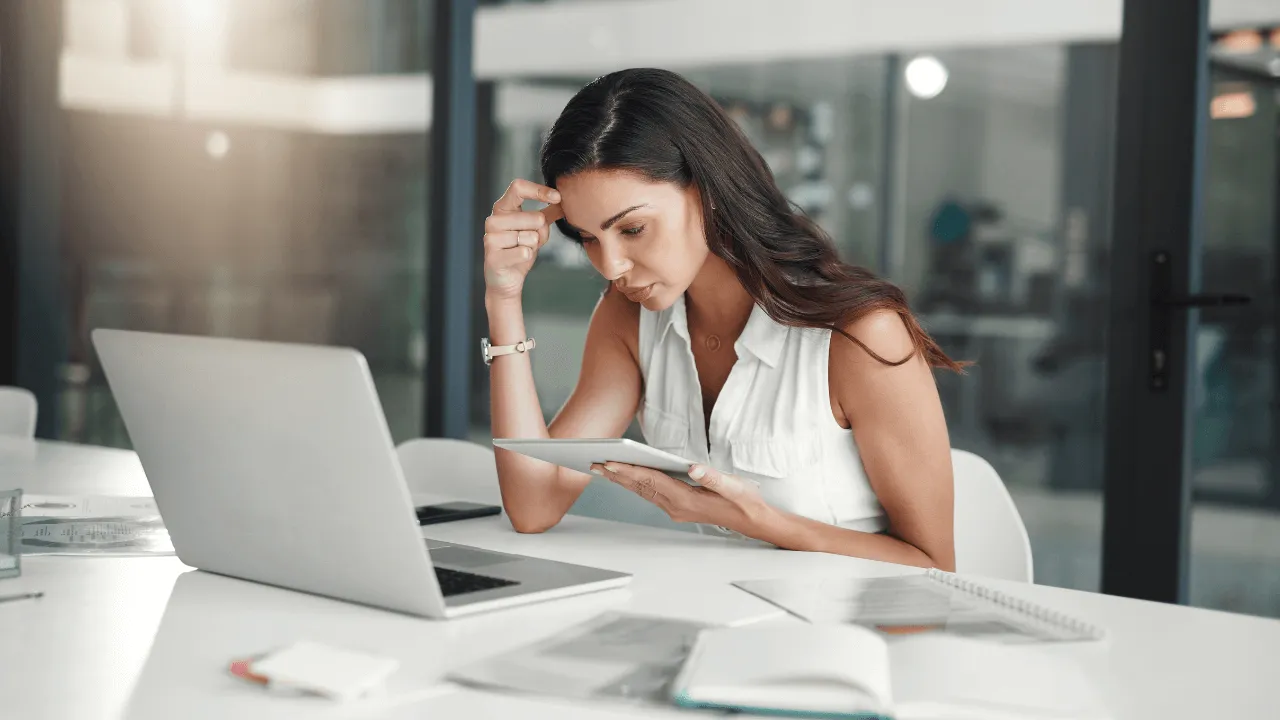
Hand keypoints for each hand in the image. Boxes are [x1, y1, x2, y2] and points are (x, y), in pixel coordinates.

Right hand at [483, 179, 564, 300]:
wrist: (508, 279)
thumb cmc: (520, 250)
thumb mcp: (536, 230)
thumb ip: (547, 214)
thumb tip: (562, 201)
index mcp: (502, 208)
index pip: (518, 187)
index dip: (539, 190)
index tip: (558, 197)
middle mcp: (493, 220)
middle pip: (533, 215)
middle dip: (541, 231)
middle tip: (532, 241)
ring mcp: (490, 238)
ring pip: (530, 236)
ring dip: (533, 246)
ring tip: (522, 250)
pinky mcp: (493, 257)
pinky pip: (524, 251)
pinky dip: (527, 256)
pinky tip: (518, 259)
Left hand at [591, 462, 769, 534]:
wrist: (753, 521)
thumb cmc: (744, 501)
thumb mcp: (734, 486)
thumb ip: (712, 477)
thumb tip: (693, 467)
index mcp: (686, 500)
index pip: (651, 481)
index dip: (629, 470)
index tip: (610, 462)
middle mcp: (677, 507)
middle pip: (641, 488)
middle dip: (617, 475)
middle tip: (595, 464)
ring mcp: (676, 509)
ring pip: (643, 492)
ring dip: (622, 481)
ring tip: (603, 470)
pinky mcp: (679, 508)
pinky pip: (651, 495)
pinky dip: (635, 485)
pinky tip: (627, 478)